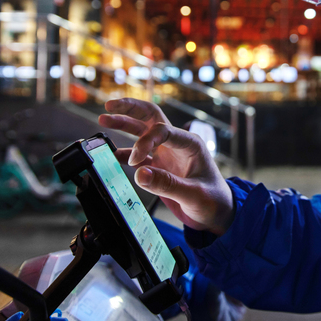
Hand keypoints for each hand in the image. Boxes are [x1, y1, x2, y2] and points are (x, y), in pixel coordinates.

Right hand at [98, 98, 234, 235]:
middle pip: (151, 117)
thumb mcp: (194, 195)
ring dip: (124, 124)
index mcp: (190, 144)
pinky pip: (138, 154)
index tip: (136, 162)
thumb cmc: (213, 201)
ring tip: (103, 118)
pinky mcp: (159, 166)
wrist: (217, 214)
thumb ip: (167, 185)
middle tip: (109, 106)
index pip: (162, 130)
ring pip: (142, 131)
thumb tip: (139, 174)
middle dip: (130, 109)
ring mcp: (167, 153)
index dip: (144, 142)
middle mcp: (177, 143)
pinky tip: (110, 154)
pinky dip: (124, 153)